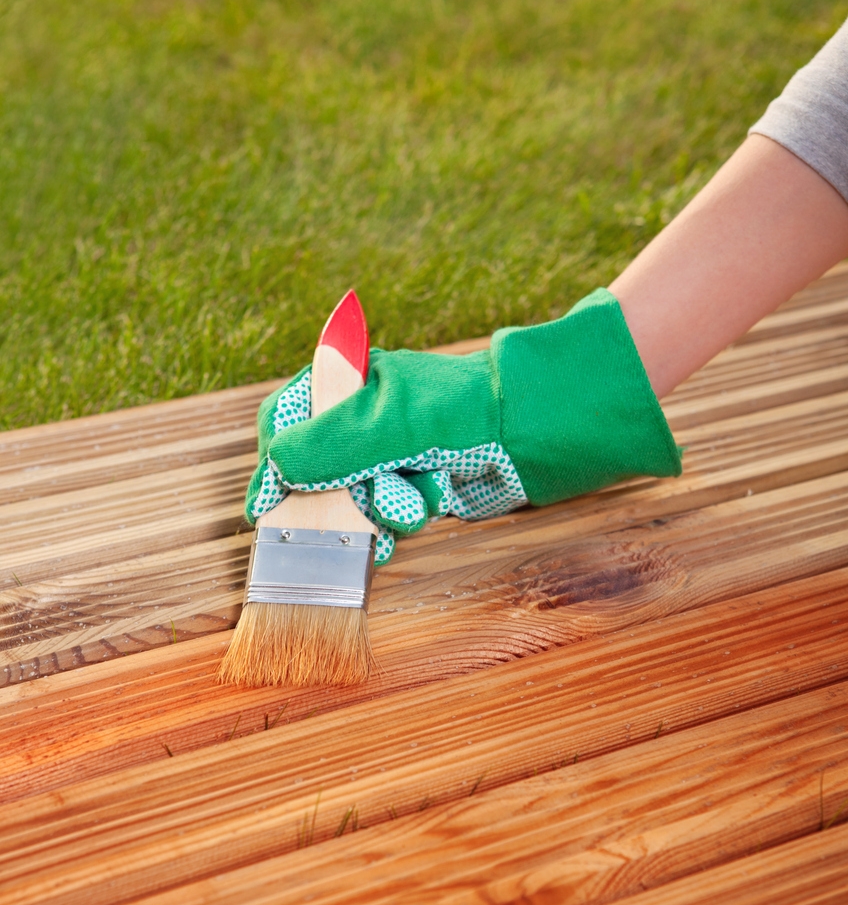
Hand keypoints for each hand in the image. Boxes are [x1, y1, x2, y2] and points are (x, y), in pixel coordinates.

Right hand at [245, 289, 681, 562]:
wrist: (535, 435)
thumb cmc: (462, 414)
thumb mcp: (387, 426)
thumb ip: (326, 447)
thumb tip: (276, 471)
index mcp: (346, 382)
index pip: (284, 425)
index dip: (274, 468)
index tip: (266, 509)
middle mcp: (361, 417)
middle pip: (315, 472)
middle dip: (338, 499)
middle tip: (356, 515)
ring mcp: (387, 452)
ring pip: (351, 500)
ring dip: (378, 511)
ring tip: (413, 501)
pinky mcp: (412, 482)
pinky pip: (383, 515)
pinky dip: (398, 522)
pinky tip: (422, 511)